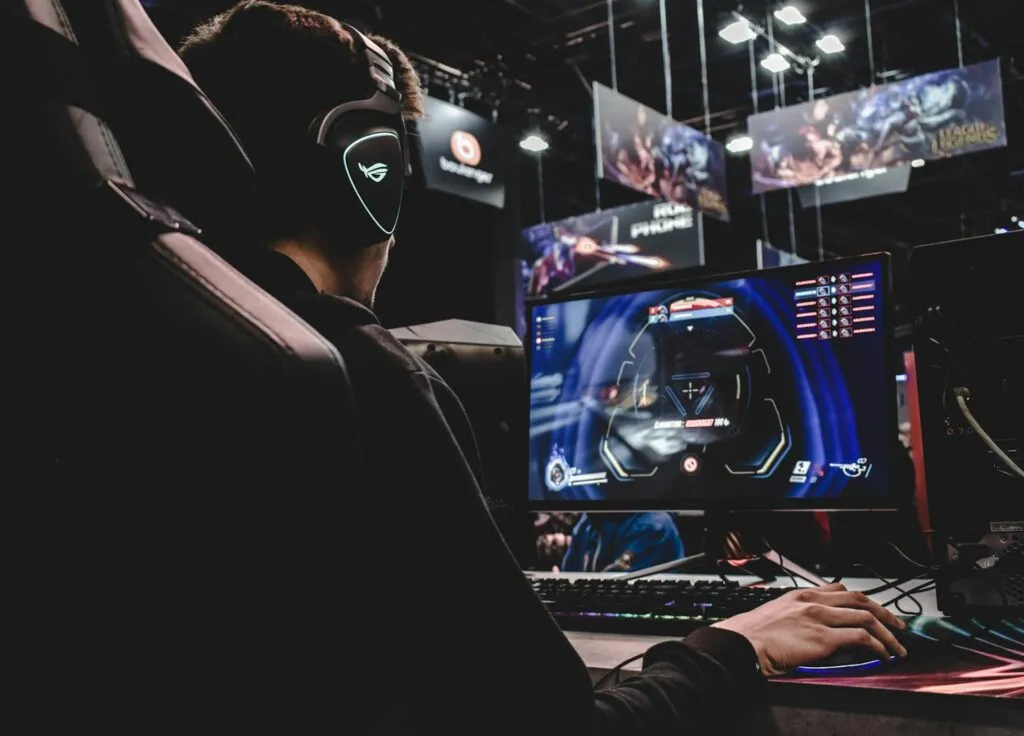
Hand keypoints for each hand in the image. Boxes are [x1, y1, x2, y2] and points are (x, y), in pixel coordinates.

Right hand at [712, 583, 907, 676]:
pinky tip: (883, 655)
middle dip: (884, 613)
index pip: (840, 589)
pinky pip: (862, 638)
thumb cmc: (752, 635)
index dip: (863, 600)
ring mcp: (820, 618)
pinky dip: (878, 646)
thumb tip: (813, 628)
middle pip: (860, 600)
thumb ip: (798, 615)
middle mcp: (813, 601)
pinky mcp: (824, 638)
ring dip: (888, 633)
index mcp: (801, 595)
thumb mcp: (776, 614)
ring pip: (867, 617)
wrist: (741, 644)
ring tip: (897, 646)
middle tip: (897, 625)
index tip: (873, 609)